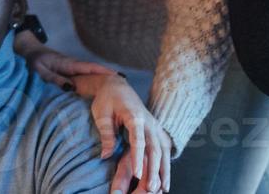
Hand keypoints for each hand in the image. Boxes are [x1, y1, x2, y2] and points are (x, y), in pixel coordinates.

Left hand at [13, 36, 117, 88]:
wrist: (30, 52)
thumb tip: (71, 88)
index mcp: (70, 64)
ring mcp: (74, 68)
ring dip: (105, 78)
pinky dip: (96, 80)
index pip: (91, 67)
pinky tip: (103, 88)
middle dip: (110, 75)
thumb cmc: (35, 61)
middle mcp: (75, 65)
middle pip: (96, 70)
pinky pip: (86, 76)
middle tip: (127, 85)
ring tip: (120, 89)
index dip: (105, 71)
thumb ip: (55, 79)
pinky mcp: (72, 71)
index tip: (119, 76)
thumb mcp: (42, 71)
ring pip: (92, 73)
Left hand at [73, 73, 169, 193]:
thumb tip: (105, 155)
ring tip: (163, 189)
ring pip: (163, 151)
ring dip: (164, 171)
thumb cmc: (107, 99)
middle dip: (154, 170)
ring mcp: (155, 126)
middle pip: (154, 149)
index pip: (138, 140)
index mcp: (135, 117)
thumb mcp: (102, 114)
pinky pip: (165, 150)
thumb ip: (106, 134)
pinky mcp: (157, 130)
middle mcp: (149, 122)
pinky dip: (166, 165)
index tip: (138, 175)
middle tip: (151, 189)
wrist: (117, 85)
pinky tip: (166, 180)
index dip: (139, 158)